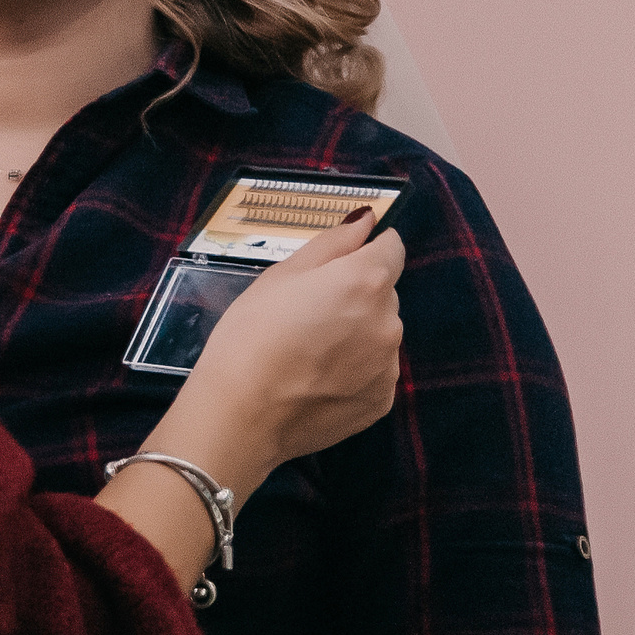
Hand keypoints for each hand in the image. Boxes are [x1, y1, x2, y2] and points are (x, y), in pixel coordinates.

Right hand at [146, 209, 405, 495]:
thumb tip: (365, 221)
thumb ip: (332, 244)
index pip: (392, 248)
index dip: (368, 248)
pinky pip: (374, 371)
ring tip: (310, 351)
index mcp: (365, 280)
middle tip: (308, 312)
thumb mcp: (281, 275)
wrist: (242, 413)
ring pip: (379, 333)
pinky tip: (317, 378)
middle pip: (383, 293)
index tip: (341, 261)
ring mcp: (389, 365)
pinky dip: (354, 369)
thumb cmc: (251, 333)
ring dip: (357, 333)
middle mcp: (389, 321)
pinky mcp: (381, 401)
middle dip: (356, 294)